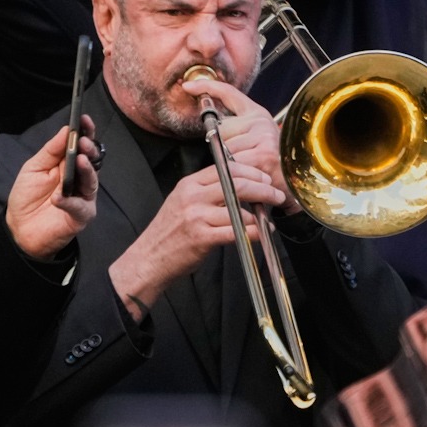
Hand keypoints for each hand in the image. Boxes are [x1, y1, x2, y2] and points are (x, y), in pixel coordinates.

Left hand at [5, 116, 100, 259]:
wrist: (20, 227)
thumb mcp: (34, 167)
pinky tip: (58, 197)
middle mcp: (81, 179)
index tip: (84, 119)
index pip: (82, 146)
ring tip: (79, 161)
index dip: (86, 132)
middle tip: (83, 142)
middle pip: (92, 161)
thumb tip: (66, 130)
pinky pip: (80, 207)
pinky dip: (69, 201)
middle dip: (89, 150)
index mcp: (70, 165)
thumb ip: (51, 150)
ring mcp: (84, 198)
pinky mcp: (81, 216)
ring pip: (92, 182)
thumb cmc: (27, 196)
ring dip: (86, 171)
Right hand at [108, 159, 282, 319]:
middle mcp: (193, 196)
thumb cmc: (170, 232)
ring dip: (260, 214)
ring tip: (268, 219)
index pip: (227, 168)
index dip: (252, 172)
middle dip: (264, 188)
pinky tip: (262, 233)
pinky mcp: (202, 237)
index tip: (266, 178)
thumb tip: (242, 185)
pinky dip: (254, 232)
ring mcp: (196, 216)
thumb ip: (208, 191)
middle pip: (238, 184)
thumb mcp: (183, 201)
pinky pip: (237, 231)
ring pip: (240, 209)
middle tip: (276, 195)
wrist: (149, 258)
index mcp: (190, 184)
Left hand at [182, 75, 297, 214]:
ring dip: (233, 167)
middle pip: (222, 132)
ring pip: (227, 151)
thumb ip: (237, 134)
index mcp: (259, 116)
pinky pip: (235, 164)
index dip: (208, 87)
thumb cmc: (274, 168)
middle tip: (248, 164)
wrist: (298, 187)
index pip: (230, 94)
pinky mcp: (264, 154)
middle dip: (226, 151)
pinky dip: (238, 176)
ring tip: (253, 174)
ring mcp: (264, 137)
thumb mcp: (256, 144)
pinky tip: (254, 180)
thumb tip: (212, 130)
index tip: (187, 86)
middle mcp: (262, 122)